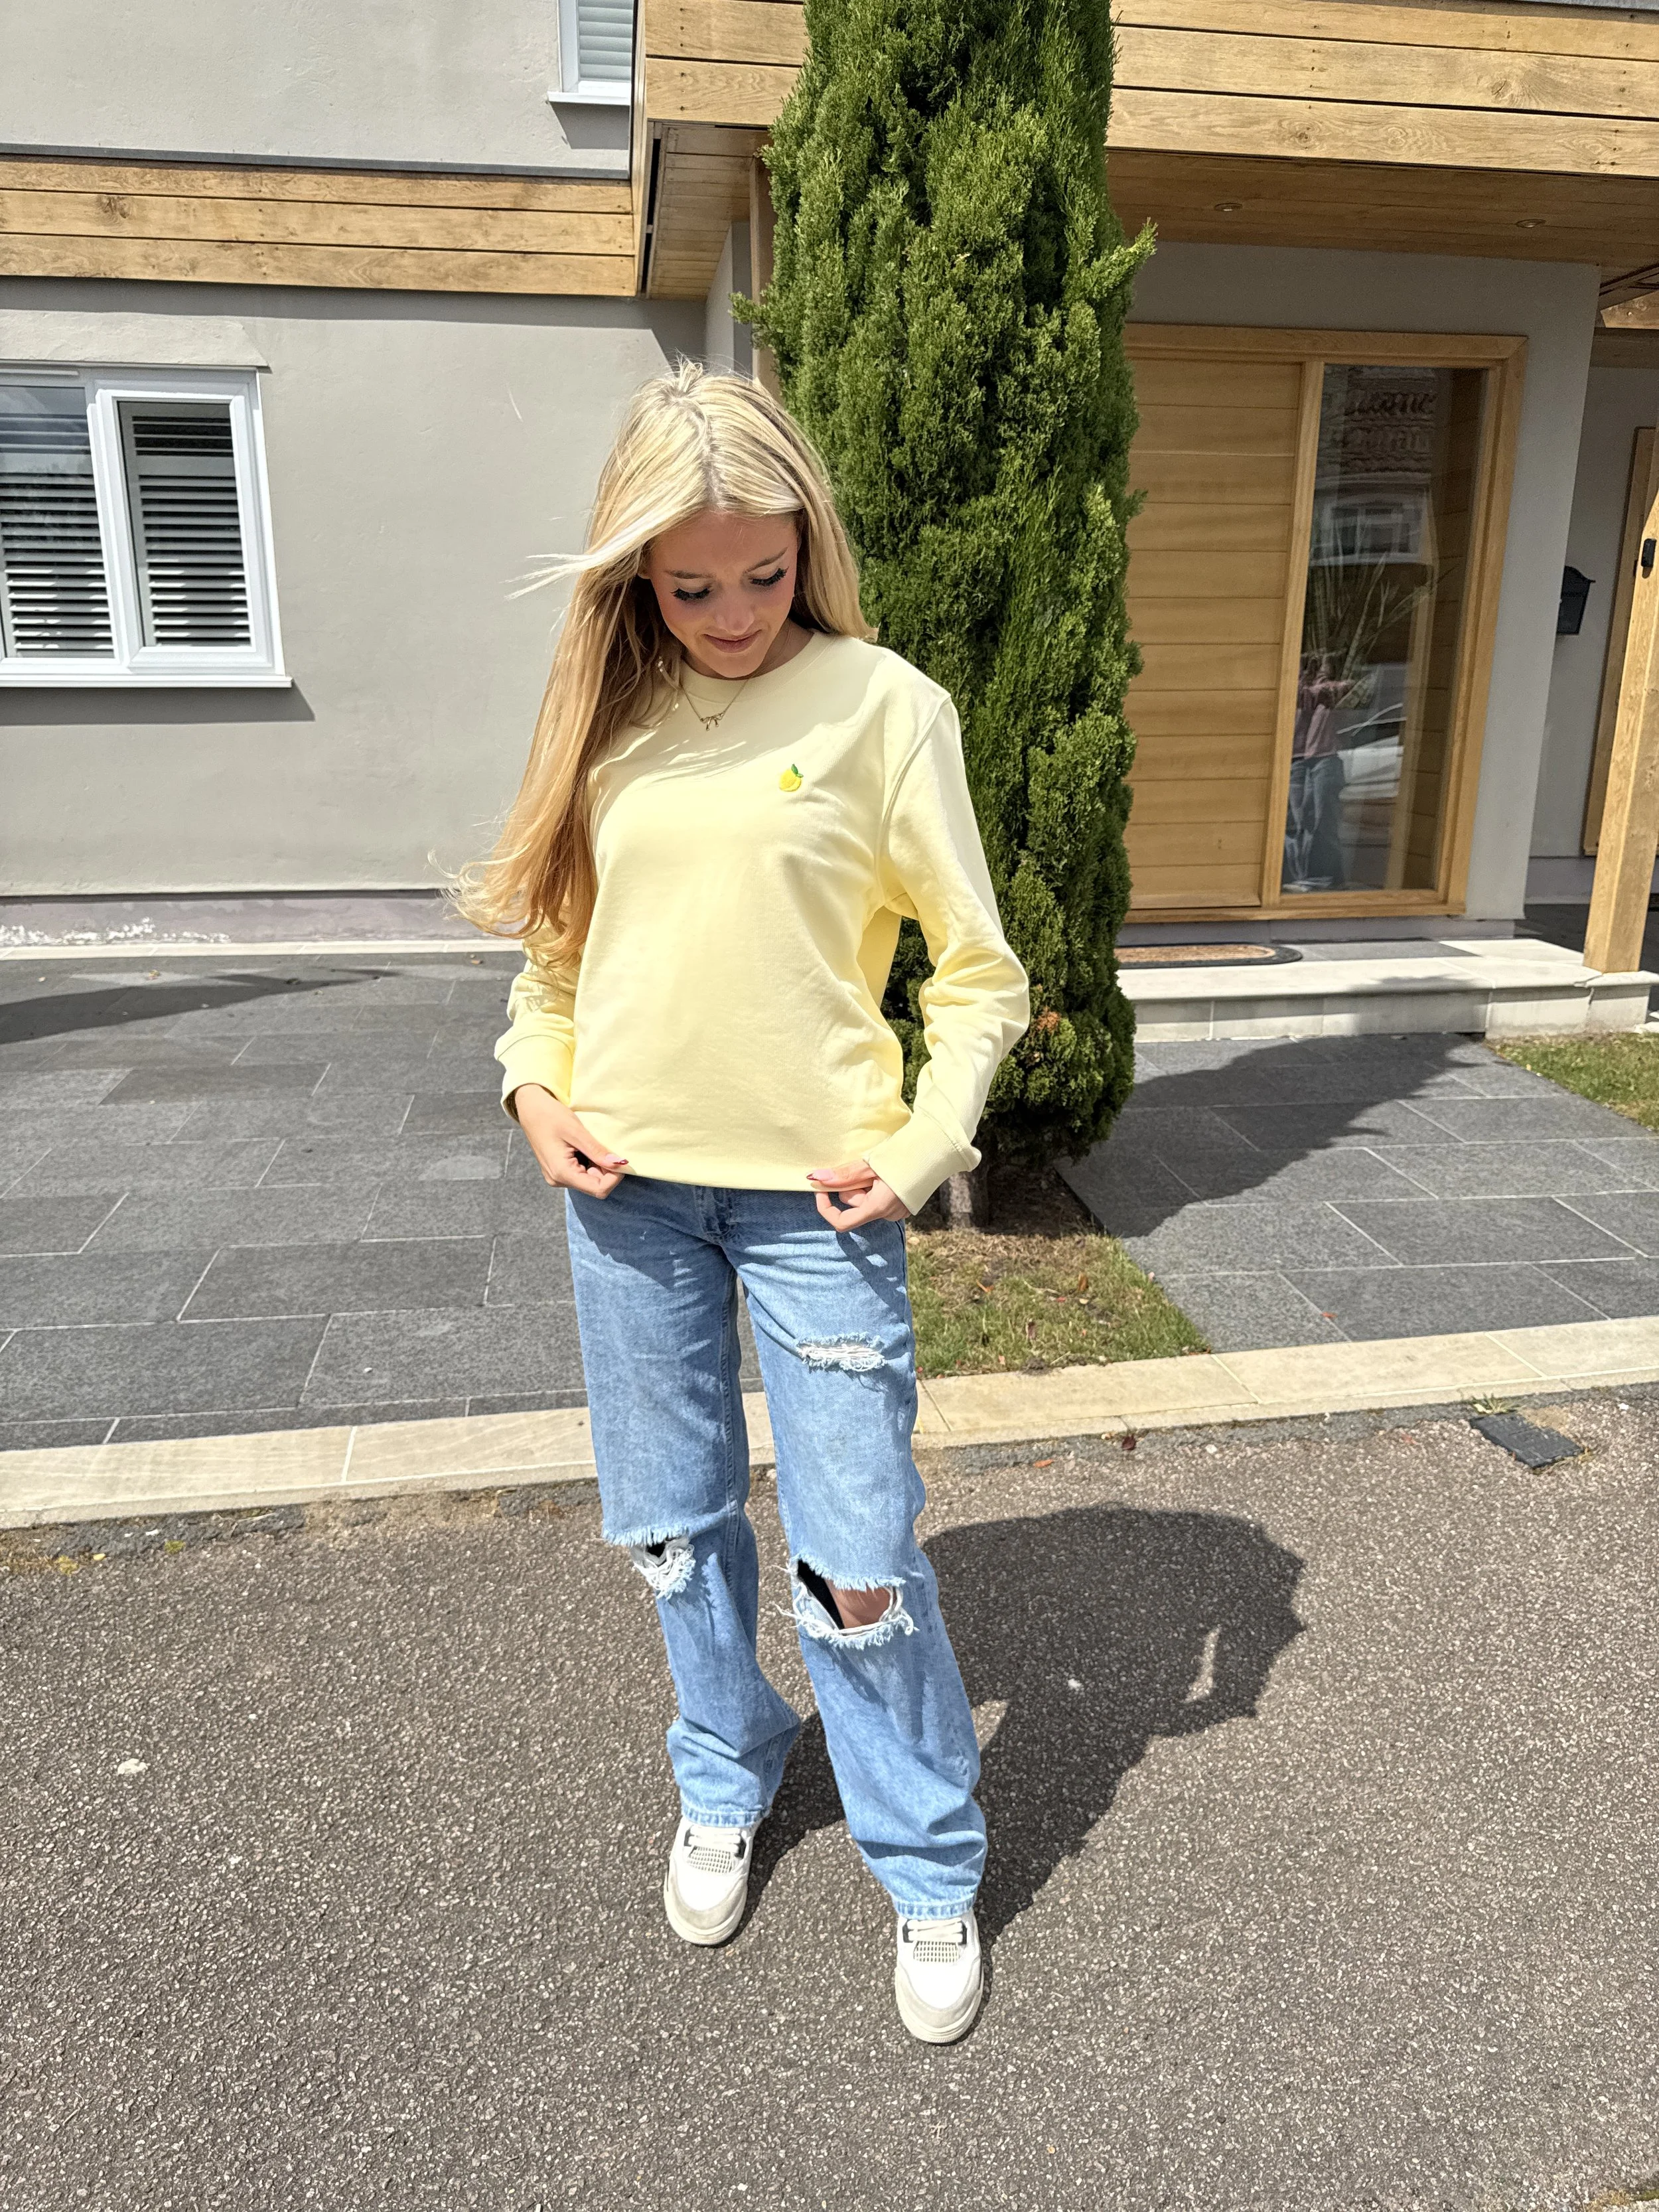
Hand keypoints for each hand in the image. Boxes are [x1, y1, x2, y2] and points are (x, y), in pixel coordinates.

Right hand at [512, 1085, 627, 1197]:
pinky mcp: (558, 1171)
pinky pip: (581, 1173)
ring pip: (590, 1180)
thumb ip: (597, 1151)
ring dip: (598, 1165)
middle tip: (605, 1147)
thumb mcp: (576, 1132)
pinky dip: (590, 1163)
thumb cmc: (550, 1116)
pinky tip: (585, 1147)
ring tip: (591, 1144)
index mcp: (562, 1173)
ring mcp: (557, 1177)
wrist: (530, 1109)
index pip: (598, 1189)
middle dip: (606, 1170)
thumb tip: (620, 1164)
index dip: (614, 1177)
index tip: (619, 1159)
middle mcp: (558, 1180)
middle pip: (595, 1186)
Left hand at [805, 1158, 909, 1230]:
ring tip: (880, 1168)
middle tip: (866, 1166)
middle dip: (853, 1186)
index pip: (842, 1223)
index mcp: (879, 1207)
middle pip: (855, 1205)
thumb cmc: (904, 1154)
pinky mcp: (903, 1205)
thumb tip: (815, 1178)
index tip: (822, 1189)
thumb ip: (843, 1174)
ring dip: (865, 1185)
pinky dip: (875, 1187)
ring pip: (866, 1202)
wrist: (938, 1149)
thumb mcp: (870, 1164)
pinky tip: (887, 1174)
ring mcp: (897, 1211)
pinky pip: (878, 1199)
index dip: (826, 1208)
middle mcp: (889, 1214)